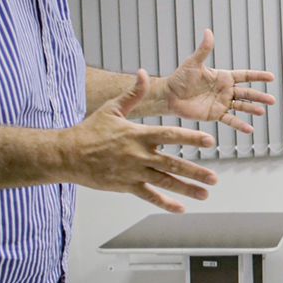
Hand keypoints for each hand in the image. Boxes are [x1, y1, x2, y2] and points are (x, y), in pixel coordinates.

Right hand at [65, 71, 218, 211]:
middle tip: (214, 178)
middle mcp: (139, 155)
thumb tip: (143, 73)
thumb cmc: (90, 131)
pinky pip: (149, 196)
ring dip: (187, 189)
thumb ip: (133, 94)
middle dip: (196, 172)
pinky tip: (180, 209)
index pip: (171, 136)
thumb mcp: (112, 109)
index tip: (210, 141)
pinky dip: (165, 203)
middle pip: (173, 164)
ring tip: (205, 194)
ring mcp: (133, 173)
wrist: (67, 155)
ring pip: (165, 183)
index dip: (191, 138)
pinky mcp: (126, 186)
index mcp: (139, 135)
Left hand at [160, 29, 276, 134]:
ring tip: (262, 112)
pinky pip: (230, 120)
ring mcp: (222, 103)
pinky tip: (249, 130)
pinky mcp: (216, 115)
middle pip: (247, 93)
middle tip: (272, 100)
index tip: (271, 77)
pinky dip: (240, 125)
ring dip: (252, 109)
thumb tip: (208, 31)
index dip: (258, 76)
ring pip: (242, 107)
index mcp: (223, 77)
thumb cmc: (180, 78)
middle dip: (260, 96)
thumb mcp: (193, 63)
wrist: (169, 96)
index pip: (245, 76)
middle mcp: (226, 90)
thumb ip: (204, 49)